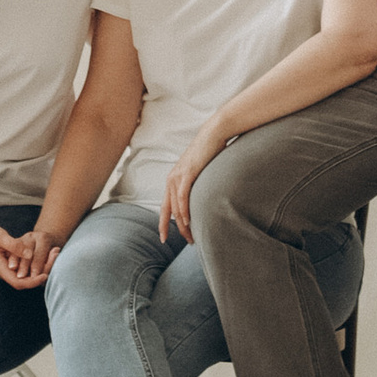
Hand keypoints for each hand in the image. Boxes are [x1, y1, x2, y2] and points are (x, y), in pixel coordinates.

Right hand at [0, 223, 53, 287]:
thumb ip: (13, 245)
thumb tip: (29, 254)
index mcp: (0, 267)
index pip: (19, 283)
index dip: (33, 282)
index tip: (45, 274)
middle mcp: (5, 271)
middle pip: (26, 280)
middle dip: (43, 272)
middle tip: (56, 255)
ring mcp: (8, 267)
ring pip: (27, 274)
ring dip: (42, 265)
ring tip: (55, 251)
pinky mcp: (10, 261)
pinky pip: (25, 267)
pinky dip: (36, 261)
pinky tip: (45, 251)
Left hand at [161, 128, 224, 242]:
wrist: (213, 134)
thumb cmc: (209, 153)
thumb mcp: (198, 172)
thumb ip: (195, 184)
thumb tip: (201, 198)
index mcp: (173, 180)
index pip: (165, 207)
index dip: (163, 224)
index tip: (163, 238)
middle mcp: (172, 179)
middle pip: (170, 211)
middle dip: (178, 229)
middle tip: (189, 241)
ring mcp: (178, 175)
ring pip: (176, 206)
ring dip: (182, 224)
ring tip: (191, 236)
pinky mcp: (188, 172)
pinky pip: (182, 196)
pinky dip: (183, 209)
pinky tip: (187, 220)